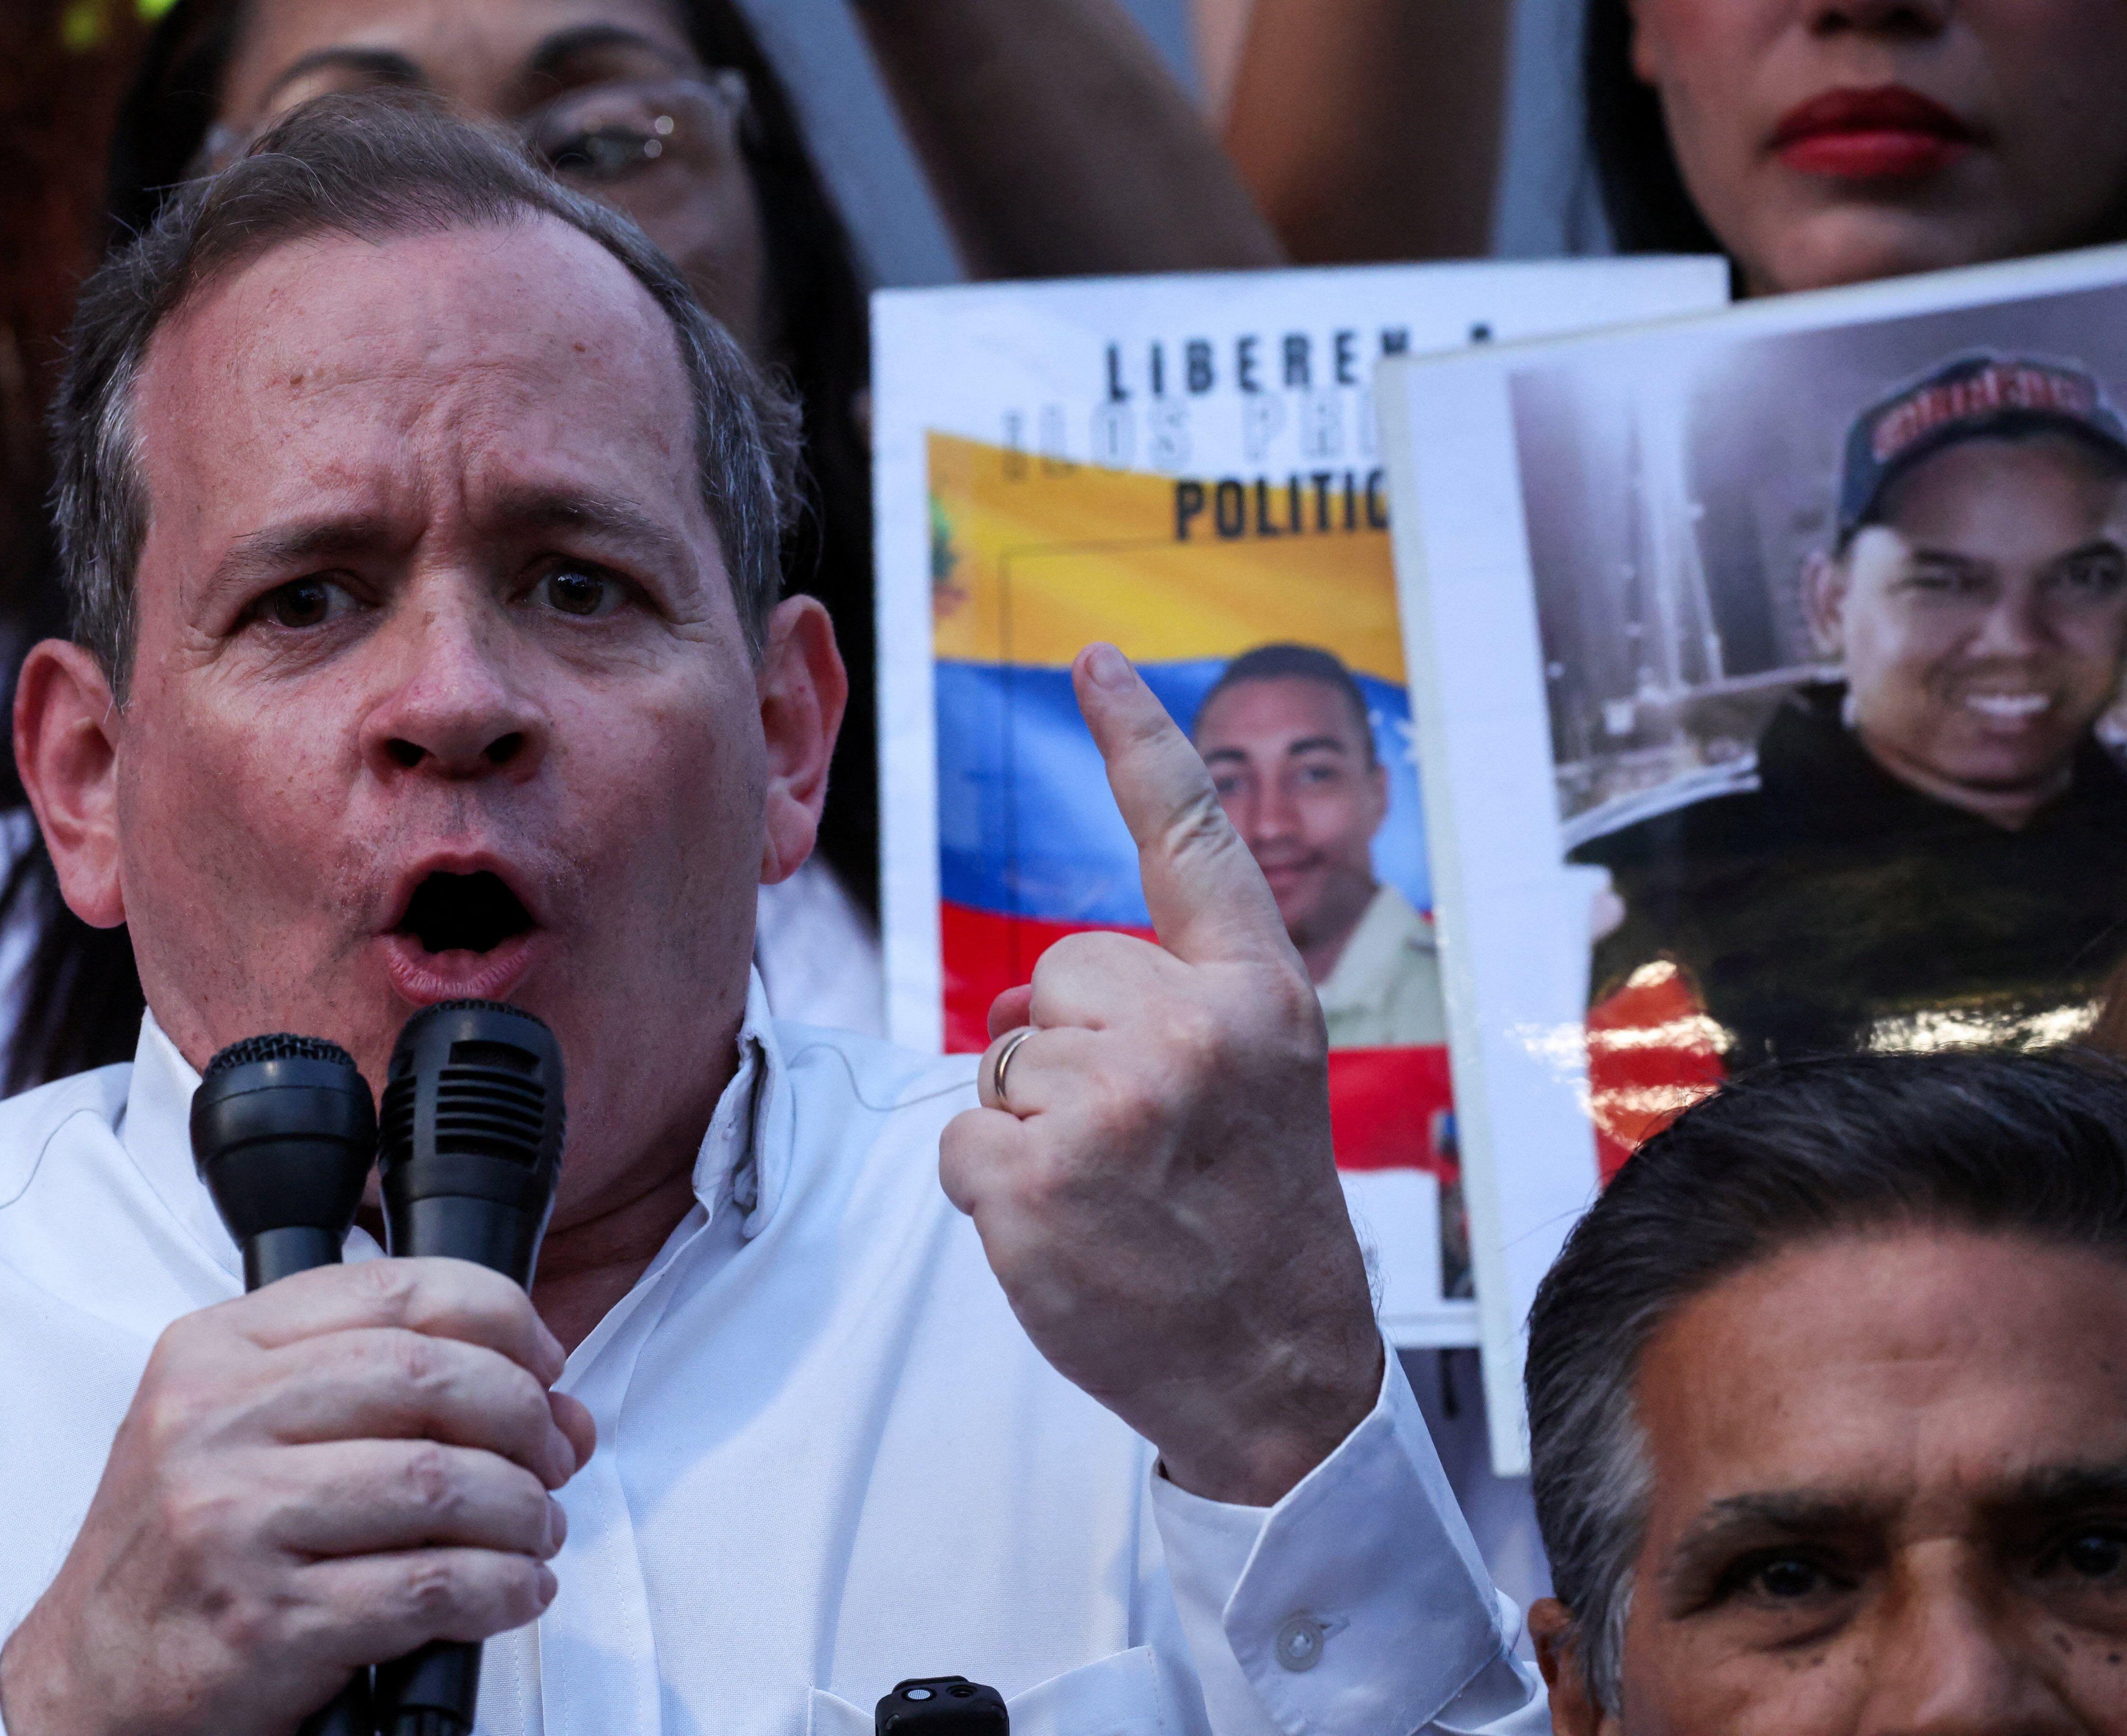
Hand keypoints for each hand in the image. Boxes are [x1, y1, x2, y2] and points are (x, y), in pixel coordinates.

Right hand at [0, 1258, 595, 1735]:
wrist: (89, 1679)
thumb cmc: (181, 1549)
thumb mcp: (238, 1426)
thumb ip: (371, 1388)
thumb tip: (549, 1398)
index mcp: (213, 1351)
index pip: (391, 1290)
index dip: (500, 1317)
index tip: (544, 1364)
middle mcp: (215, 1422)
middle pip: (429, 1376)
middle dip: (525, 1415)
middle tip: (555, 1456)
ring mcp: (235, 1520)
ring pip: (440, 1481)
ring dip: (523, 1509)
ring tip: (537, 1530)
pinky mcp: (266, 1619)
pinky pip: (427, 1587)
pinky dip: (500, 1588)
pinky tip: (514, 1590)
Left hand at [939, 644, 1380, 1506]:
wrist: (1275, 1370)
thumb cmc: (1254, 1219)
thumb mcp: (1255, 1081)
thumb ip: (1167, 1004)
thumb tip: (1025, 988)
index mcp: (1255, 995)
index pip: (1191, 840)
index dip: (1138, 739)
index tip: (1094, 659)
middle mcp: (1189, 1033)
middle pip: (1054, 976)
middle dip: (1072, 1047)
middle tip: (1144, 1139)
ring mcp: (1108, 1108)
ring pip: (1003, 1059)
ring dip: (1034, 1123)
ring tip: (1115, 1191)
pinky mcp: (1032, 1180)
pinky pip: (963, 1136)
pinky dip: (993, 1187)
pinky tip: (1066, 1228)